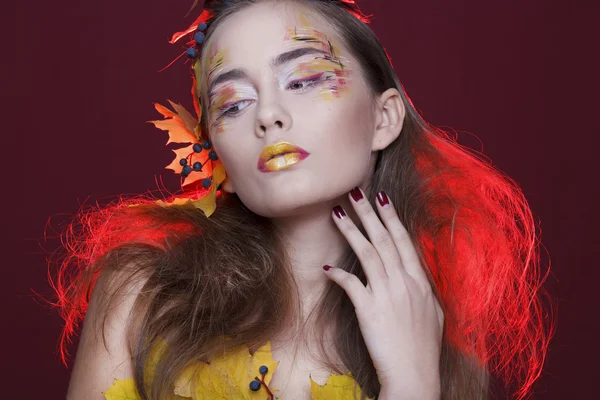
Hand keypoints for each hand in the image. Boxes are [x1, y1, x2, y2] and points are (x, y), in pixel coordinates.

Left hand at [323, 187, 443, 398]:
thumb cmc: (423, 349)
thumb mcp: (431, 314)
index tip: (382, 199)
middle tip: (355, 192)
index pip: (403, 242)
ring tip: (336, 213)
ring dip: (350, 231)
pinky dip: (338, 274)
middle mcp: (404, 283)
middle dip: (368, 213)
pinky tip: (326, 267)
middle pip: (383, 240)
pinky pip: (350, 285)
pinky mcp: (369, 310)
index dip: (391, 218)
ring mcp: (387, 294)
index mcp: (420, 282)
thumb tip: (411, 275)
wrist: (415, 376)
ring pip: (366, 254)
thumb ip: (421, 290)